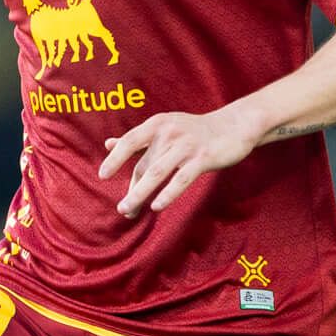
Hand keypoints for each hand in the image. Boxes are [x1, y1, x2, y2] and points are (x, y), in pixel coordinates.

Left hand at [100, 107, 257, 216]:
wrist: (233, 126)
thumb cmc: (194, 131)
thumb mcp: (165, 128)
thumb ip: (138, 139)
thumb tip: (108, 144)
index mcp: (158, 124)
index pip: (130, 141)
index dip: (115, 159)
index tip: (102, 176)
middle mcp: (169, 132)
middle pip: (144, 165)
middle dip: (132, 189)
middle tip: (122, 209)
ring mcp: (186, 145)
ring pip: (157, 173)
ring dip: (141, 194)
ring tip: (129, 210)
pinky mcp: (203, 158)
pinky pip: (181, 179)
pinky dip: (167, 193)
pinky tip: (156, 206)